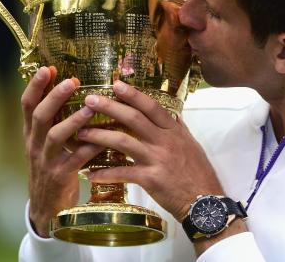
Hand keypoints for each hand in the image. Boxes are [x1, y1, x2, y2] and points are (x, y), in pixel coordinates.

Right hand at [21, 66, 102, 236]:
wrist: (47, 208)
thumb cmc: (52, 166)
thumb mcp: (46, 143)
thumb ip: (55, 120)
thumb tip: (69, 86)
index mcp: (31, 133)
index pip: (27, 105)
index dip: (35, 86)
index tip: (46, 68)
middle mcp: (35, 144)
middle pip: (40, 116)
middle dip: (54, 97)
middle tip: (71, 81)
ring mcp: (46, 161)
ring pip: (56, 137)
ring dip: (73, 120)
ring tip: (90, 107)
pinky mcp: (61, 176)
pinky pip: (77, 159)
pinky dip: (91, 147)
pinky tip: (104, 139)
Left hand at [77, 81, 223, 221]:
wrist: (204, 201)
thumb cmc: (199, 173)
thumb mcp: (192, 145)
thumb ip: (179, 128)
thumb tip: (174, 114)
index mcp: (173, 131)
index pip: (152, 106)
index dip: (133, 94)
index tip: (116, 84)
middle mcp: (164, 141)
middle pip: (133, 118)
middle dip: (109, 107)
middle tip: (89, 100)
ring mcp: (156, 159)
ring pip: (122, 141)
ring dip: (98, 136)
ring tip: (80, 134)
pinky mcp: (150, 179)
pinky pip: (122, 173)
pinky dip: (105, 173)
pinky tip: (90, 174)